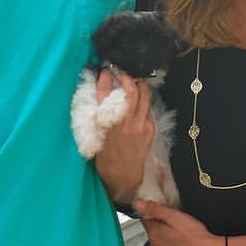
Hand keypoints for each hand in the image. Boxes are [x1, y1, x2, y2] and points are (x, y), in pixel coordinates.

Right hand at [94, 68, 153, 204]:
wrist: (122, 175)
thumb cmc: (104, 155)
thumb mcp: (96, 133)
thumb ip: (99, 112)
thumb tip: (102, 90)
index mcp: (105, 124)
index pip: (105, 92)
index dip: (105, 77)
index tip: (105, 71)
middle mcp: (124, 123)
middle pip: (131, 90)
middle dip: (127, 77)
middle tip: (122, 73)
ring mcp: (140, 125)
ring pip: (144, 96)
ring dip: (139, 85)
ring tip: (133, 81)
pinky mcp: (150, 128)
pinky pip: (148, 108)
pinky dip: (143, 100)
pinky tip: (138, 100)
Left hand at [136, 200, 228, 245]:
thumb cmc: (195, 236)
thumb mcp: (175, 216)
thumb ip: (155, 209)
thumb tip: (139, 204)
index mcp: (154, 234)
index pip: (146, 220)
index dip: (154, 213)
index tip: (163, 210)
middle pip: (154, 232)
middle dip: (162, 226)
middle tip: (177, 222)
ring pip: (161, 244)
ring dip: (168, 238)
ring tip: (183, 234)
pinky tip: (185, 245)